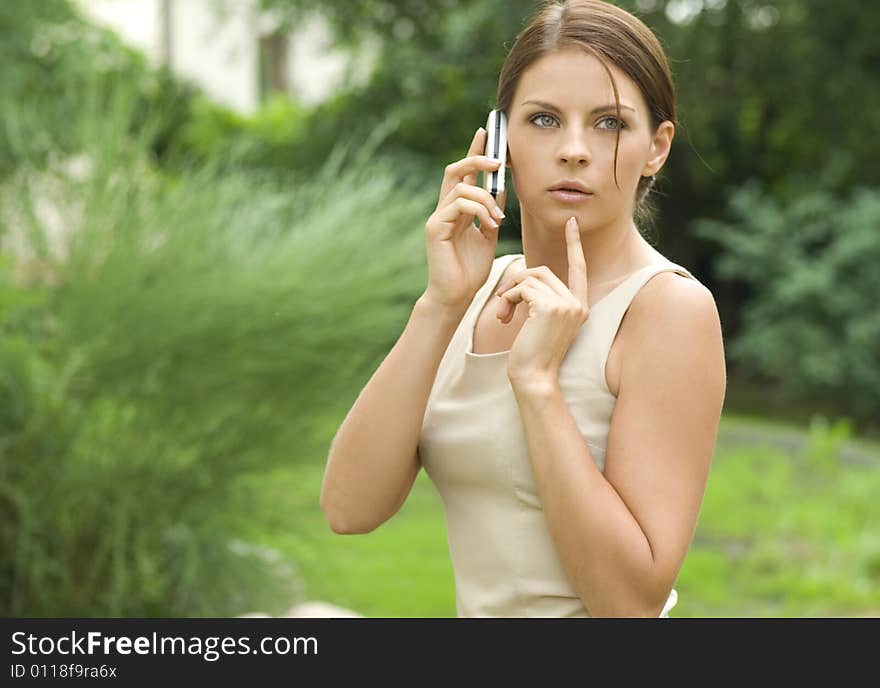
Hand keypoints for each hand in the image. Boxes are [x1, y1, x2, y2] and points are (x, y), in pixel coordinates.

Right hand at [422, 127, 507, 309]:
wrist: (457, 296)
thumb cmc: (470, 270)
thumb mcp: (488, 236)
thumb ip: (492, 212)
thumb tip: (501, 189)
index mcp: (456, 210)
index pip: (463, 173)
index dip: (474, 151)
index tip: (485, 132)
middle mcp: (444, 209)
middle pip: (455, 170)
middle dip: (476, 158)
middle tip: (498, 160)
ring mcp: (438, 218)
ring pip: (461, 187)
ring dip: (486, 198)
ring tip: (497, 218)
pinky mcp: (436, 228)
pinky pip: (458, 205)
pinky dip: (479, 210)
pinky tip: (490, 225)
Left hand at [494, 216, 589, 383]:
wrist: (533, 378)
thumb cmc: (532, 355)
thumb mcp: (542, 323)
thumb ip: (542, 299)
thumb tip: (526, 278)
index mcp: (580, 306)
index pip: (579, 267)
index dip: (574, 244)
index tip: (571, 222)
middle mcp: (578, 303)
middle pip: (542, 271)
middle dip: (518, 283)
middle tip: (504, 305)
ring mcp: (566, 304)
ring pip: (530, 277)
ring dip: (510, 293)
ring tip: (504, 315)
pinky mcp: (550, 307)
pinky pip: (522, 287)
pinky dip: (508, 299)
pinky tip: (507, 318)